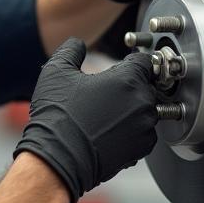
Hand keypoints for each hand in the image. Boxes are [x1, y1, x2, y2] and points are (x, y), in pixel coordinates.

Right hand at [13, 37, 158, 202]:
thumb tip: (77, 43)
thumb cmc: (58, 116)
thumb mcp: (57, 72)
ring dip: (131, 110)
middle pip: (146, 85)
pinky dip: (131, 131)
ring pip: (146, 110)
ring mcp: (145, 127)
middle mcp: (143, 102)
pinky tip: (109, 132)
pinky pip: (143, 133)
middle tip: (107, 94)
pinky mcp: (142, 149)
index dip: (130, 63)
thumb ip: (71, 50)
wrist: (59, 159)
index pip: (144, 61)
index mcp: (128, 79)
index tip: (120, 69)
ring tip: (105, 115)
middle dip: (130, 87)